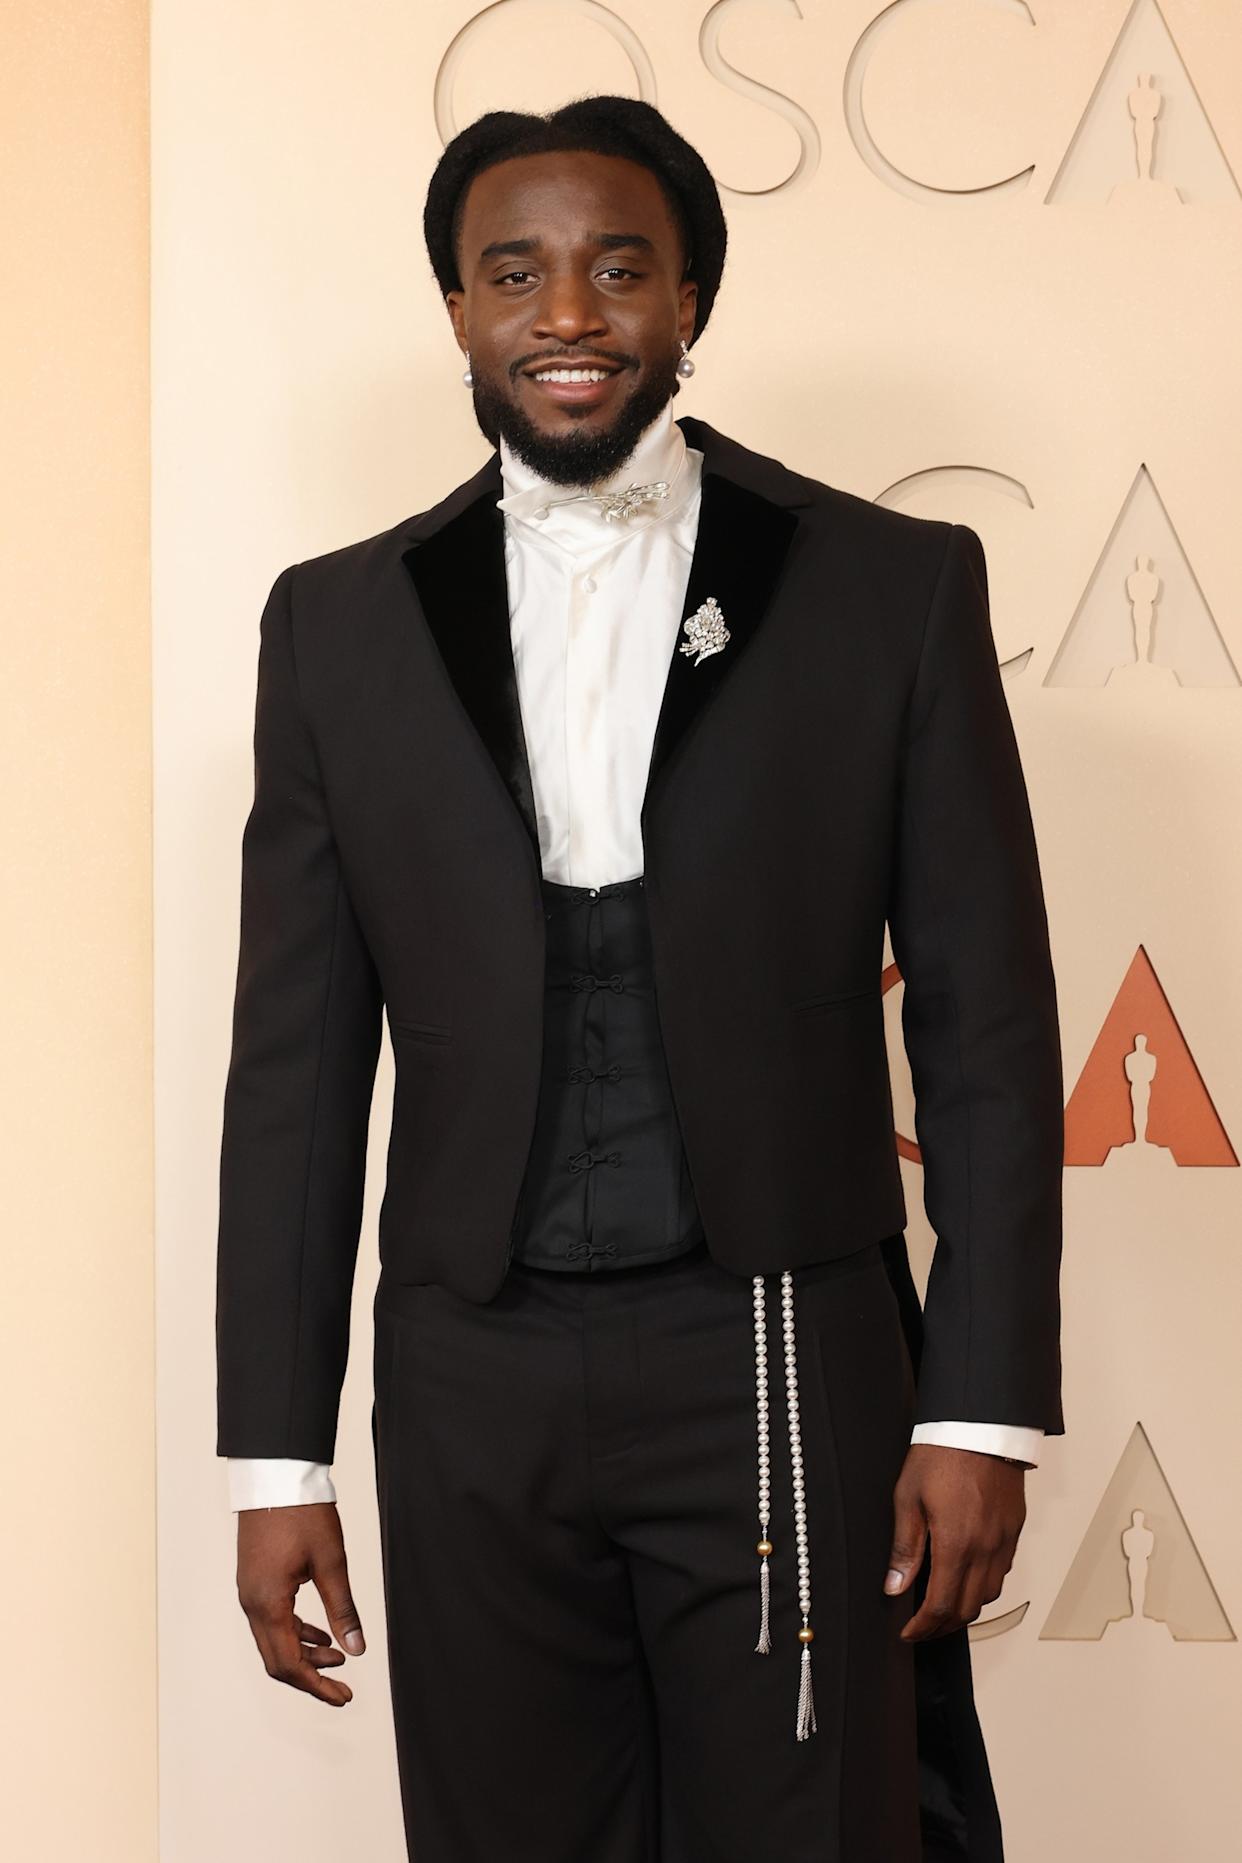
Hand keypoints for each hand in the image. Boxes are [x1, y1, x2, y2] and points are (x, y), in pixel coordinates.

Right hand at [235, 1502, 366, 1704]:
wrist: (275, 1475)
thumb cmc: (303, 1513)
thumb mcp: (331, 1562)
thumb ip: (343, 1610)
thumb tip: (357, 1650)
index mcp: (267, 1603)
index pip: (289, 1664)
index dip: (317, 1686)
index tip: (344, 1697)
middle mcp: (251, 1604)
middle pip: (277, 1660)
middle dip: (310, 1678)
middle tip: (344, 1687)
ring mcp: (249, 1592)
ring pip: (273, 1641)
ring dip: (304, 1655)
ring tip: (338, 1657)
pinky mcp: (254, 1581)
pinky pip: (271, 1621)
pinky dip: (295, 1633)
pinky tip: (319, 1634)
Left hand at [883, 1443, 1025, 1640]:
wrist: (981, 1425)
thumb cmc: (941, 1454)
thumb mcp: (908, 1497)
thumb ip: (905, 1547)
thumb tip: (894, 1587)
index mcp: (957, 1544)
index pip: (941, 1605)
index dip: (923, 1627)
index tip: (908, 1633)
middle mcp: (986, 1549)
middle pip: (968, 1609)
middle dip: (942, 1627)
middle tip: (921, 1628)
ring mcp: (1004, 1540)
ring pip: (989, 1595)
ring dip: (965, 1609)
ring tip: (941, 1607)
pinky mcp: (1014, 1529)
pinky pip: (1003, 1572)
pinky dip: (984, 1585)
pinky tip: (966, 1577)